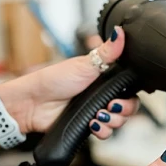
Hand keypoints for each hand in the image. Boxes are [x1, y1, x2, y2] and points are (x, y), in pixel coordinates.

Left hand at [0, 26, 138, 139]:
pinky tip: (92, 125)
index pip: (130, 91)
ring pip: (119, 122)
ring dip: (112, 122)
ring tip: (97, 116)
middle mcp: (103, 97)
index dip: (130, 97)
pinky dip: (102, 131)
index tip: (120, 97)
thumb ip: (107, 52)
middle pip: (129, 109)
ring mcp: (97, 112)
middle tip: (110, 106)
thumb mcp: (85, 64)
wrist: (34, 104)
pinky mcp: (89, 126)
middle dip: (123, 111)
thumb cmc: (54, 80)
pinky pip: (106, 134)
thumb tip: (120, 32)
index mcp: (105, 80)